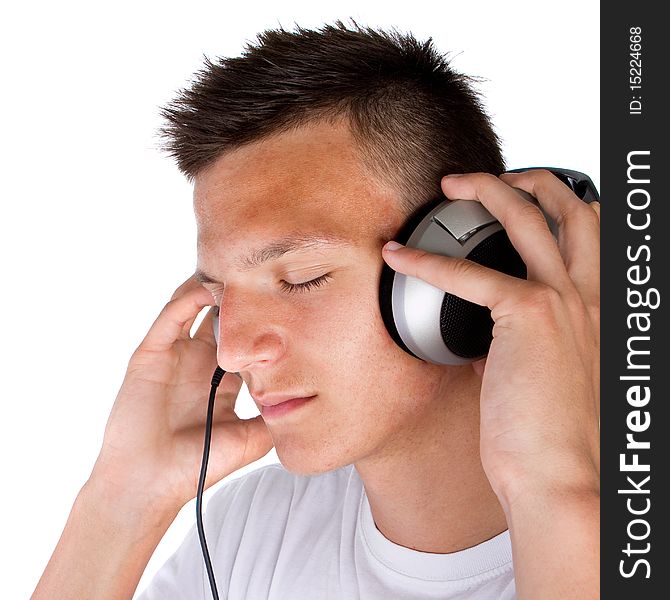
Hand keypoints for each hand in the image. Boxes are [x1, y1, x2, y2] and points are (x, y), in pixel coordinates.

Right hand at [90, 276, 273, 512]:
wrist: (149, 485)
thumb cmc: (198, 465)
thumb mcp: (251, 439)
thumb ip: (276, 417)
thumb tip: (311, 399)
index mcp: (222, 378)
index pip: (246, 338)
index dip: (264, 319)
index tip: (289, 298)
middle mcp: (199, 361)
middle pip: (220, 314)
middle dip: (240, 294)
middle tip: (264, 271)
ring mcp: (174, 355)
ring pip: (194, 306)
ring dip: (215, 288)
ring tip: (240, 271)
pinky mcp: (151, 354)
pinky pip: (171, 316)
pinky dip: (188, 298)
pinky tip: (210, 288)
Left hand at [381, 171, 599, 506]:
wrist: (558, 475)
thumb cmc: (549, 436)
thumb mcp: (546, 378)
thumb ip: (523, 347)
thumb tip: (488, 341)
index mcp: (597, 310)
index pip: (588, 236)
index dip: (556, 208)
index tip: (520, 202)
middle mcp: (590, 297)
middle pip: (570, 209)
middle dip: (529, 181)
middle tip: (488, 177)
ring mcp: (564, 302)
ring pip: (528, 218)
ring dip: (488, 190)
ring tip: (450, 184)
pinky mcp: (528, 317)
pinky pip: (469, 273)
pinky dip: (428, 261)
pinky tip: (398, 256)